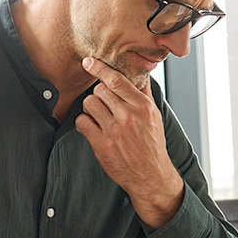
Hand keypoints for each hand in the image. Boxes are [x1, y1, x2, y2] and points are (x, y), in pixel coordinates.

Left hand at [76, 57, 183, 226]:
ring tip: (99, 116)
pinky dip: (84, 123)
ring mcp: (114, 131)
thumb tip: (141, 72)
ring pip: (89, 103)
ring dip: (91, 108)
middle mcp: (128, 117)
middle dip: (99, 94)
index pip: (117, 80)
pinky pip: (82, 122)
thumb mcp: (154, 116)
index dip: (100, 68)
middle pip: (100, 90)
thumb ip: (144, 93)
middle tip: (104, 104)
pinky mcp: (102, 145)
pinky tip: (93, 128)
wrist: (150, 175)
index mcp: (142, 107)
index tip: (89, 62)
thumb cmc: (152, 144)